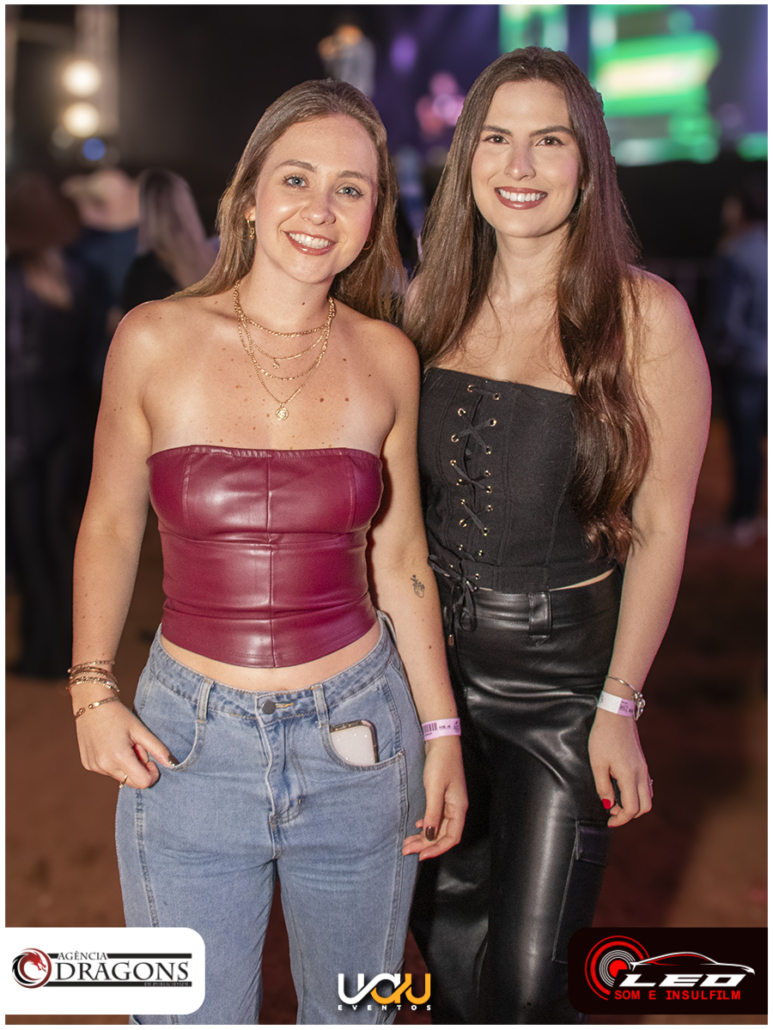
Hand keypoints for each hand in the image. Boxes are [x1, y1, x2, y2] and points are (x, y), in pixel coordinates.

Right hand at [74, 697, 176, 788]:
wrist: (91, 703)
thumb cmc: (118, 714)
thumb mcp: (140, 730)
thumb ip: (157, 749)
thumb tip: (173, 764)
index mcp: (119, 757)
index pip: (143, 782)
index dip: (151, 773)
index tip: (150, 759)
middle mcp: (104, 766)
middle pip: (131, 782)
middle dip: (139, 769)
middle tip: (136, 748)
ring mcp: (94, 766)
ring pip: (120, 777)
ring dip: (126, 765)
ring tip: (122, 744)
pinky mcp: (88, 765)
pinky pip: (107, 772)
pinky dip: (114, 763)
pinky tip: (111, 745)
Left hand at [402, 735, 466, 859]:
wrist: (441, 740)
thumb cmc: (441, 762)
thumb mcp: (434, 788)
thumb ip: (432, 813)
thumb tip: (429, 835)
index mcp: (458, 807)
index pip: (452, 837)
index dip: (437, 849)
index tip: (421, 855)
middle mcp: (456, 807)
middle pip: (443, 834)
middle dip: (426, 844)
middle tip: (407, 850)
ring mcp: (450, 802)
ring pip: (438, 826)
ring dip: (424, 836)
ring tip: (408, 842)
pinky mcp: (443, 795)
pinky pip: (436, 817)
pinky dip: (426, 824)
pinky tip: (418, 825)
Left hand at [589, 708, 652, 826]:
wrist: (617, 713)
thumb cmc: (603, 737)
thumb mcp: (597, 763)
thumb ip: (603, 786)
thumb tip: (608, 805)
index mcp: (630, 776)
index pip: (632, 809)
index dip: (620, 819)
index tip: (608, 820)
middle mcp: (641, 775)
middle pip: (645, 807)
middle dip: (629, 815)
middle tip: (612, 812)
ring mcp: (644, 769)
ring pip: (647, 797)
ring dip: (634, 805)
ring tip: (615, 800)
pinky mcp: (642, 763)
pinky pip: (646, 787)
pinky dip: (637, 795)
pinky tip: (623, 789)